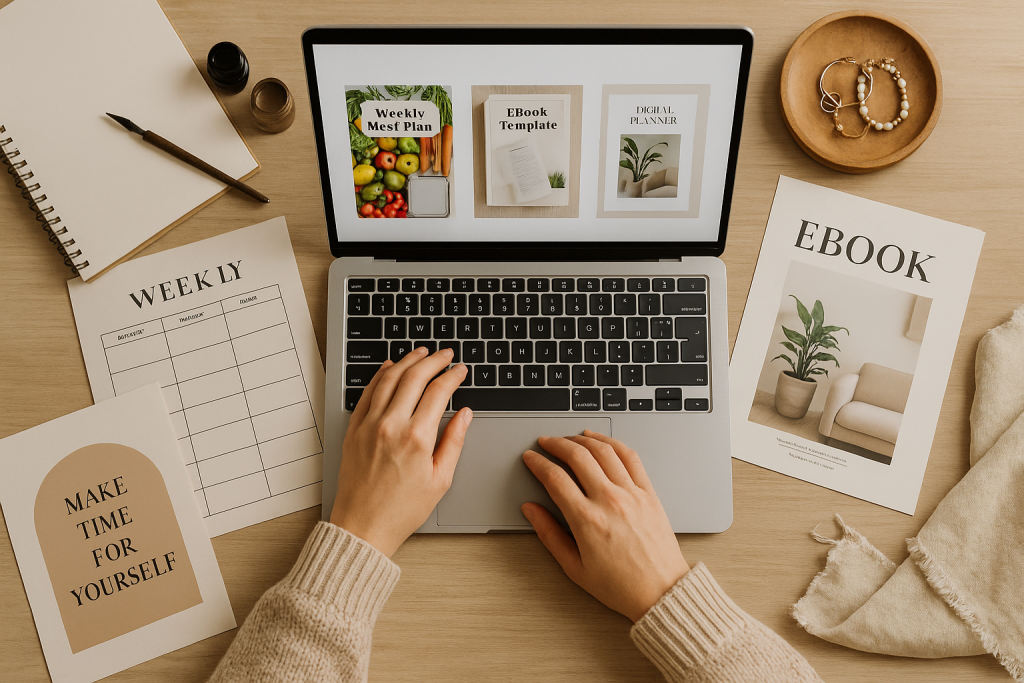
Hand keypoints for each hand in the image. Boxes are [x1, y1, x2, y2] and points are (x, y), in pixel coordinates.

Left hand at [330, 347, 471, 556]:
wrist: (363, 527)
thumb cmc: (401, 510)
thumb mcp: (440, 480)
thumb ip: (454, 442)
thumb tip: (464, 415)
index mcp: (416, 438)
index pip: (438, 392)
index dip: (452, 377)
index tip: (460, 371)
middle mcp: (391, 426)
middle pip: (414, 377)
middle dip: (433, 360)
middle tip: (445, 355)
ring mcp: (369, 425)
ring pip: (389, 379)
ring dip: (407, 361)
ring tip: (420, 353)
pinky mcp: (354, 429)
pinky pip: (367, 392)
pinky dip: (380, 375)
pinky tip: (390, 367)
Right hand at [521, 430, 688, 622]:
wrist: (661, 592)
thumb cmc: (621, 586)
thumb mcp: (574, 567)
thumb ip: (549, 534)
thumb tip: (530, 511)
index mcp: (587, 520)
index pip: (554, 478)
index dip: (537, 463)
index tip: (530, 458)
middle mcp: (609, 501)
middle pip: (577, 456)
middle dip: (556, 444)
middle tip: (545, 442)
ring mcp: (632, 494)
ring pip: (603, 450)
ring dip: (582, 439)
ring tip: (570, 438)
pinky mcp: (649, 493)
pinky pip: (630, 457)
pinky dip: (613, 442)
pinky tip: (601, 441)